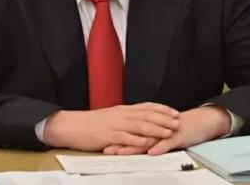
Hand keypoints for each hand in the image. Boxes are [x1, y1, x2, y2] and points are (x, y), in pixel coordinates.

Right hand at [42, 102, 180, 151]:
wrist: (72, 125)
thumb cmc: (90, 123)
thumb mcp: (110, 117)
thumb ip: (124, 117)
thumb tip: (137, 119)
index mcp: (122, 110)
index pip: (146, 107)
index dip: (161, 109)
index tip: (173, 111)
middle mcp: (121, 115)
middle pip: (146, 115)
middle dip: (163, 118)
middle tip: (177, 121)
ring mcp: (115, 125)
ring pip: (139, 125)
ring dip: (155, 128)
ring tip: (167, 132)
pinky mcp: (108, 135)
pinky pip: (125, 138)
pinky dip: (136, 140)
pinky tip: (146, 143)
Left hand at [103, 105, 230, 155]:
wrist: (199, 121)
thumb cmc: (177, 127)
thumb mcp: (158, 132)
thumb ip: (144, 136)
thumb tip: (127, 141)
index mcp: (148, 125)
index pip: (129, 131)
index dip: (115, 137)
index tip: (101, 142)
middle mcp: (154, 127)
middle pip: (134, 135)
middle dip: (119, 142)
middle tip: (106, 148)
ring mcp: (165, 132)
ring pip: (148, 139)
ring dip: (135, 146)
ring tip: (122, 152)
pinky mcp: (177, 136)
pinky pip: (167, 143)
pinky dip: (159, 147)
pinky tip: (151, 152)